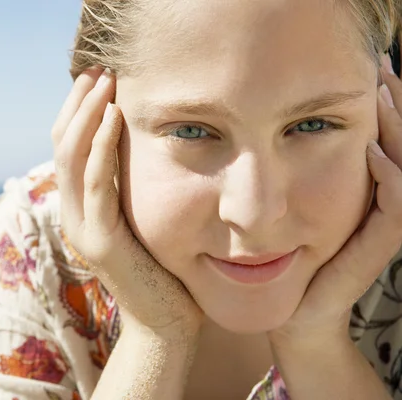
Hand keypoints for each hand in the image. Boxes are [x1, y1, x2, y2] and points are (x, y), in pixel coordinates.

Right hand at [51, 68, 203, 335]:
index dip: (77, 112)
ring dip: (86, 115)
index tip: (98, 80)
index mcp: (81, 208)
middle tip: (97, 70)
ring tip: (104, 81)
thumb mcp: (141, 219)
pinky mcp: (102, 241)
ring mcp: (82, 228)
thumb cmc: (162, 270)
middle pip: (62, 146)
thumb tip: (137, 150)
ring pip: (71, 158)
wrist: (165, 324)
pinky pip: (96, 183)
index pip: (68, 149)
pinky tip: (114, 116)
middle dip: (77, 104)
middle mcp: (73, 214)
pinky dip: (102, 145)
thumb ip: (129, 189)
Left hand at [267, 60, 401, 349]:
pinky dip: (390, 177)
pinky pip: (394, 208)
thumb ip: (304, 174)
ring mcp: (383, 227)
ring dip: (398, 132)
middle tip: (383, 68)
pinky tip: (371, 150)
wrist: (298, 312)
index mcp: (369, 193)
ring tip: (384, 97)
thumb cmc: (295, 258)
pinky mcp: (376, 248)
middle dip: (397, 108)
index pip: (388, 141)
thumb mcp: (301, 206)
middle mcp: (383, 206)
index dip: (386, 108)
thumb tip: (283, 130)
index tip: (372, 69)